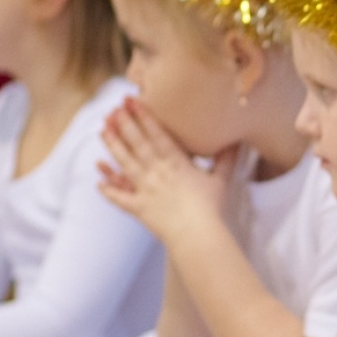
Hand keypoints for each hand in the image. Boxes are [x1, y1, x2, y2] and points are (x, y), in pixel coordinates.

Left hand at [98, 98, 238, 245]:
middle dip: (124, 125)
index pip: (157, 135)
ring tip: (102, 131)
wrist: (197, 234)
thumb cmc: (211, 208)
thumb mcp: (221, 180)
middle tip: (113, 109)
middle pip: (137, 145)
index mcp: (176, 164)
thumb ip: (226, 160)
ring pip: (125, 164)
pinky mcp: (139, 208)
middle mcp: (157, 173)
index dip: (145, 117)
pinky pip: (120, 198)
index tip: (134, 102)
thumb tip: (238, 142)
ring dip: (113, 146)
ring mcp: (145, 190)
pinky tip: (98, 182)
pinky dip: (109, 191)